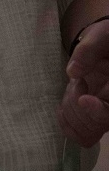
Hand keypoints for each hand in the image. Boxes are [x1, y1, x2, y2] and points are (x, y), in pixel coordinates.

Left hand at [57, 18, 108, 146]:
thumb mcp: (102, 35)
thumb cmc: (107, 40)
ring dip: (70, 110)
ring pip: (86, 132)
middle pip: (96, 124)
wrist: (106, 47)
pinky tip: (67, 99)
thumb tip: (72, 72)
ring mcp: (105, 116)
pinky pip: (80, 135)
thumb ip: (89, 50)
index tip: (83, 98)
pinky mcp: (93, 119)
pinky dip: (66, 120)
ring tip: (76, 86)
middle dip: (77, 103)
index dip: (96, 111)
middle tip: (79, 80)